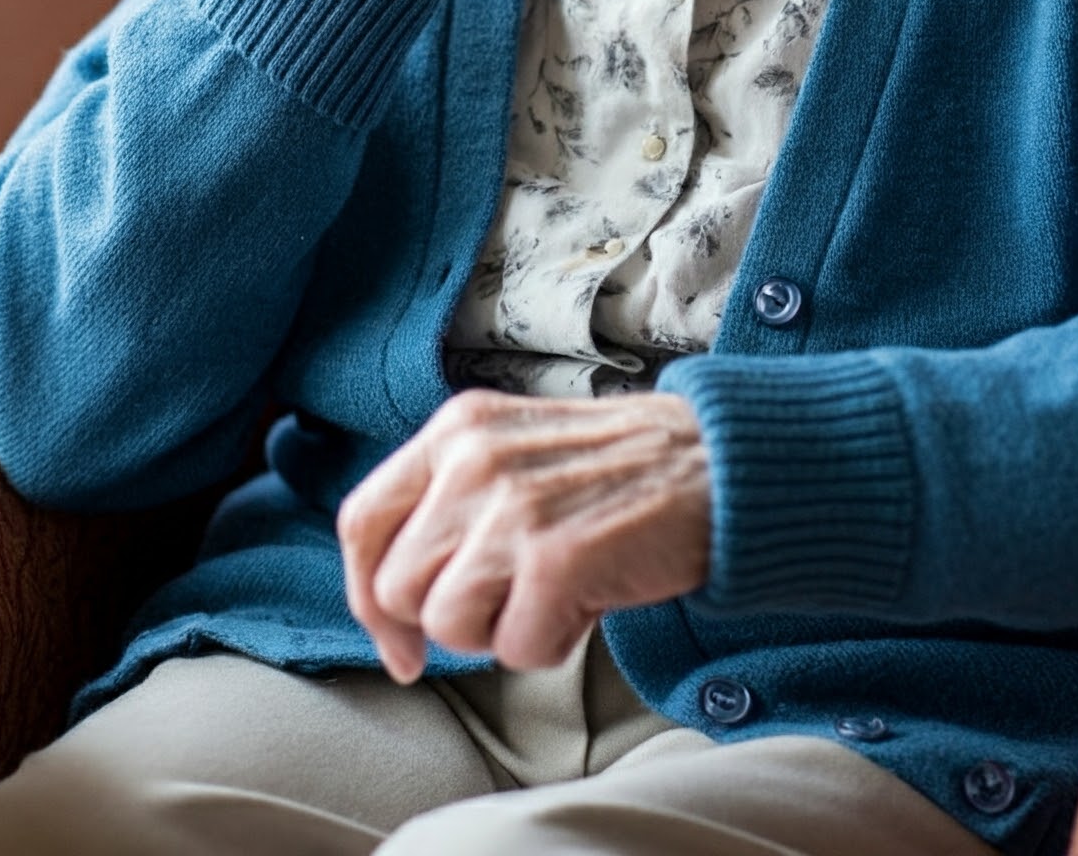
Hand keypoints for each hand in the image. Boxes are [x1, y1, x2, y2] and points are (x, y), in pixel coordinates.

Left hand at [338, 388, 710, 682]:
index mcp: (456, 429)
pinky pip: (516, 649)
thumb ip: (449, 501)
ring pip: (447, 625)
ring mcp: (511, 505)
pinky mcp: (554, 555)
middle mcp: (472, 458)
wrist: (716, 464)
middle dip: (450, 618)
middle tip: (515, 597)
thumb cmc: (614, 475)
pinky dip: (553, 642)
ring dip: (502, 630)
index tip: (402, 646)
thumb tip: (390, 600)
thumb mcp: (513, 454)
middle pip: (397, 588)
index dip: (369, 599)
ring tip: (555, 587)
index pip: (361, 523)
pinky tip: (589, 597)